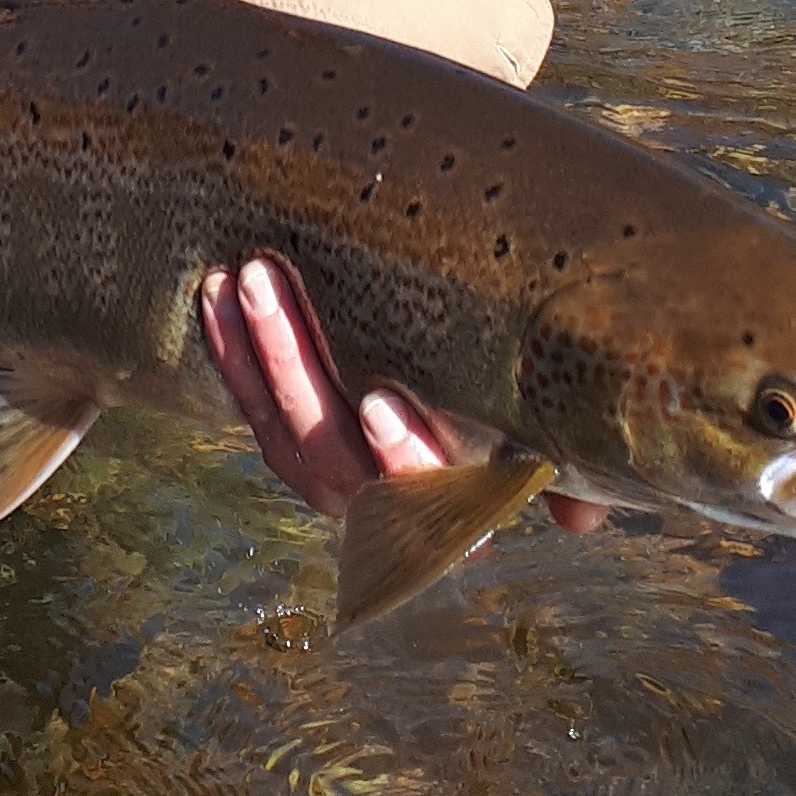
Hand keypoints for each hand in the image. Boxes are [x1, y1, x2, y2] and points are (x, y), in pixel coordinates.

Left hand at [199, 255, 608, 532]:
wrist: (494, 378)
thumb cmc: (533, 405)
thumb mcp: (553, 437)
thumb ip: (563, 467)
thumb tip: (583, 518)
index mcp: (463, 511)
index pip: (430, 503)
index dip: (404, 461)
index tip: (382, 404)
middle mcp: (392, 511)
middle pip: (334, 458)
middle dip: (295, 370)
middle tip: (265, 284)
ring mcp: (340, 481)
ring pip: (286, 434)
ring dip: (254, 353)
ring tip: (236, 276)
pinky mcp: (299, 448)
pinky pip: (257, 415)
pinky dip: (233, 358)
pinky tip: (213, 298)